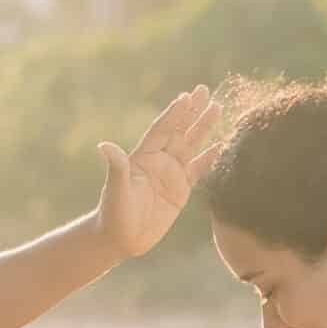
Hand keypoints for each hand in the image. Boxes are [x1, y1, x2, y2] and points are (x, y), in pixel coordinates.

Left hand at [94, 86, 221, 258]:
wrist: (121, 238)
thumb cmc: (114, 213)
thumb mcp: (116, 189)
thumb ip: (116, 167)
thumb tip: (104, 146)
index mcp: (144, 156)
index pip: (162, 129)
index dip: (174, 113)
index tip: (186, 96)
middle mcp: (159, 161)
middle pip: (179, 131)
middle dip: (192, 111)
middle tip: (205, 89)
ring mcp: (171, 174)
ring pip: (191, 145)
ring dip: (204, 128)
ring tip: (217, 108)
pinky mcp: (181, 190)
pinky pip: (199, 170)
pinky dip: (210, 157)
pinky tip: (222, 144)